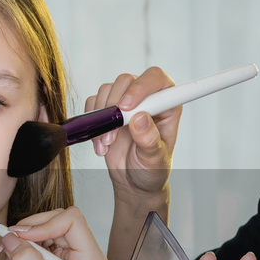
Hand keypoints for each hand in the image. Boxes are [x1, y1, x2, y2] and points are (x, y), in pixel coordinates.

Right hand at [0, 207, 107, 259]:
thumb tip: (11, 238)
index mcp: (90, 259)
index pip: (69, 220)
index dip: (43, 224)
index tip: (22, 238)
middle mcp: (82, 258)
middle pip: (55, 223)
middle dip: (30, 231)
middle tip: (8, 243)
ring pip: (44, 236)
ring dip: (23, 243)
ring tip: (6, 258)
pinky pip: (37, 252)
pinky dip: (22, 255)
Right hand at [83, 68, 180, 205]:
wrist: (133, 179)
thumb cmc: (151, 169)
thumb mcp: (154, 159)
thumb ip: (149, 140)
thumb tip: (140, 118)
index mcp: (167, 105)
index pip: (156, 79)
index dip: (140, 87)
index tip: (126, 107)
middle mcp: (147, 98)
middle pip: (127, 80)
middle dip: (115, 105)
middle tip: (112, 133)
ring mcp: (126, 102)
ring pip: (108, 90)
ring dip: (103, 117)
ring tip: (107, 143)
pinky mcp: (108, 109)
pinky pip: (93, 104)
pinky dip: (93, 123)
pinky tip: (101, 143)